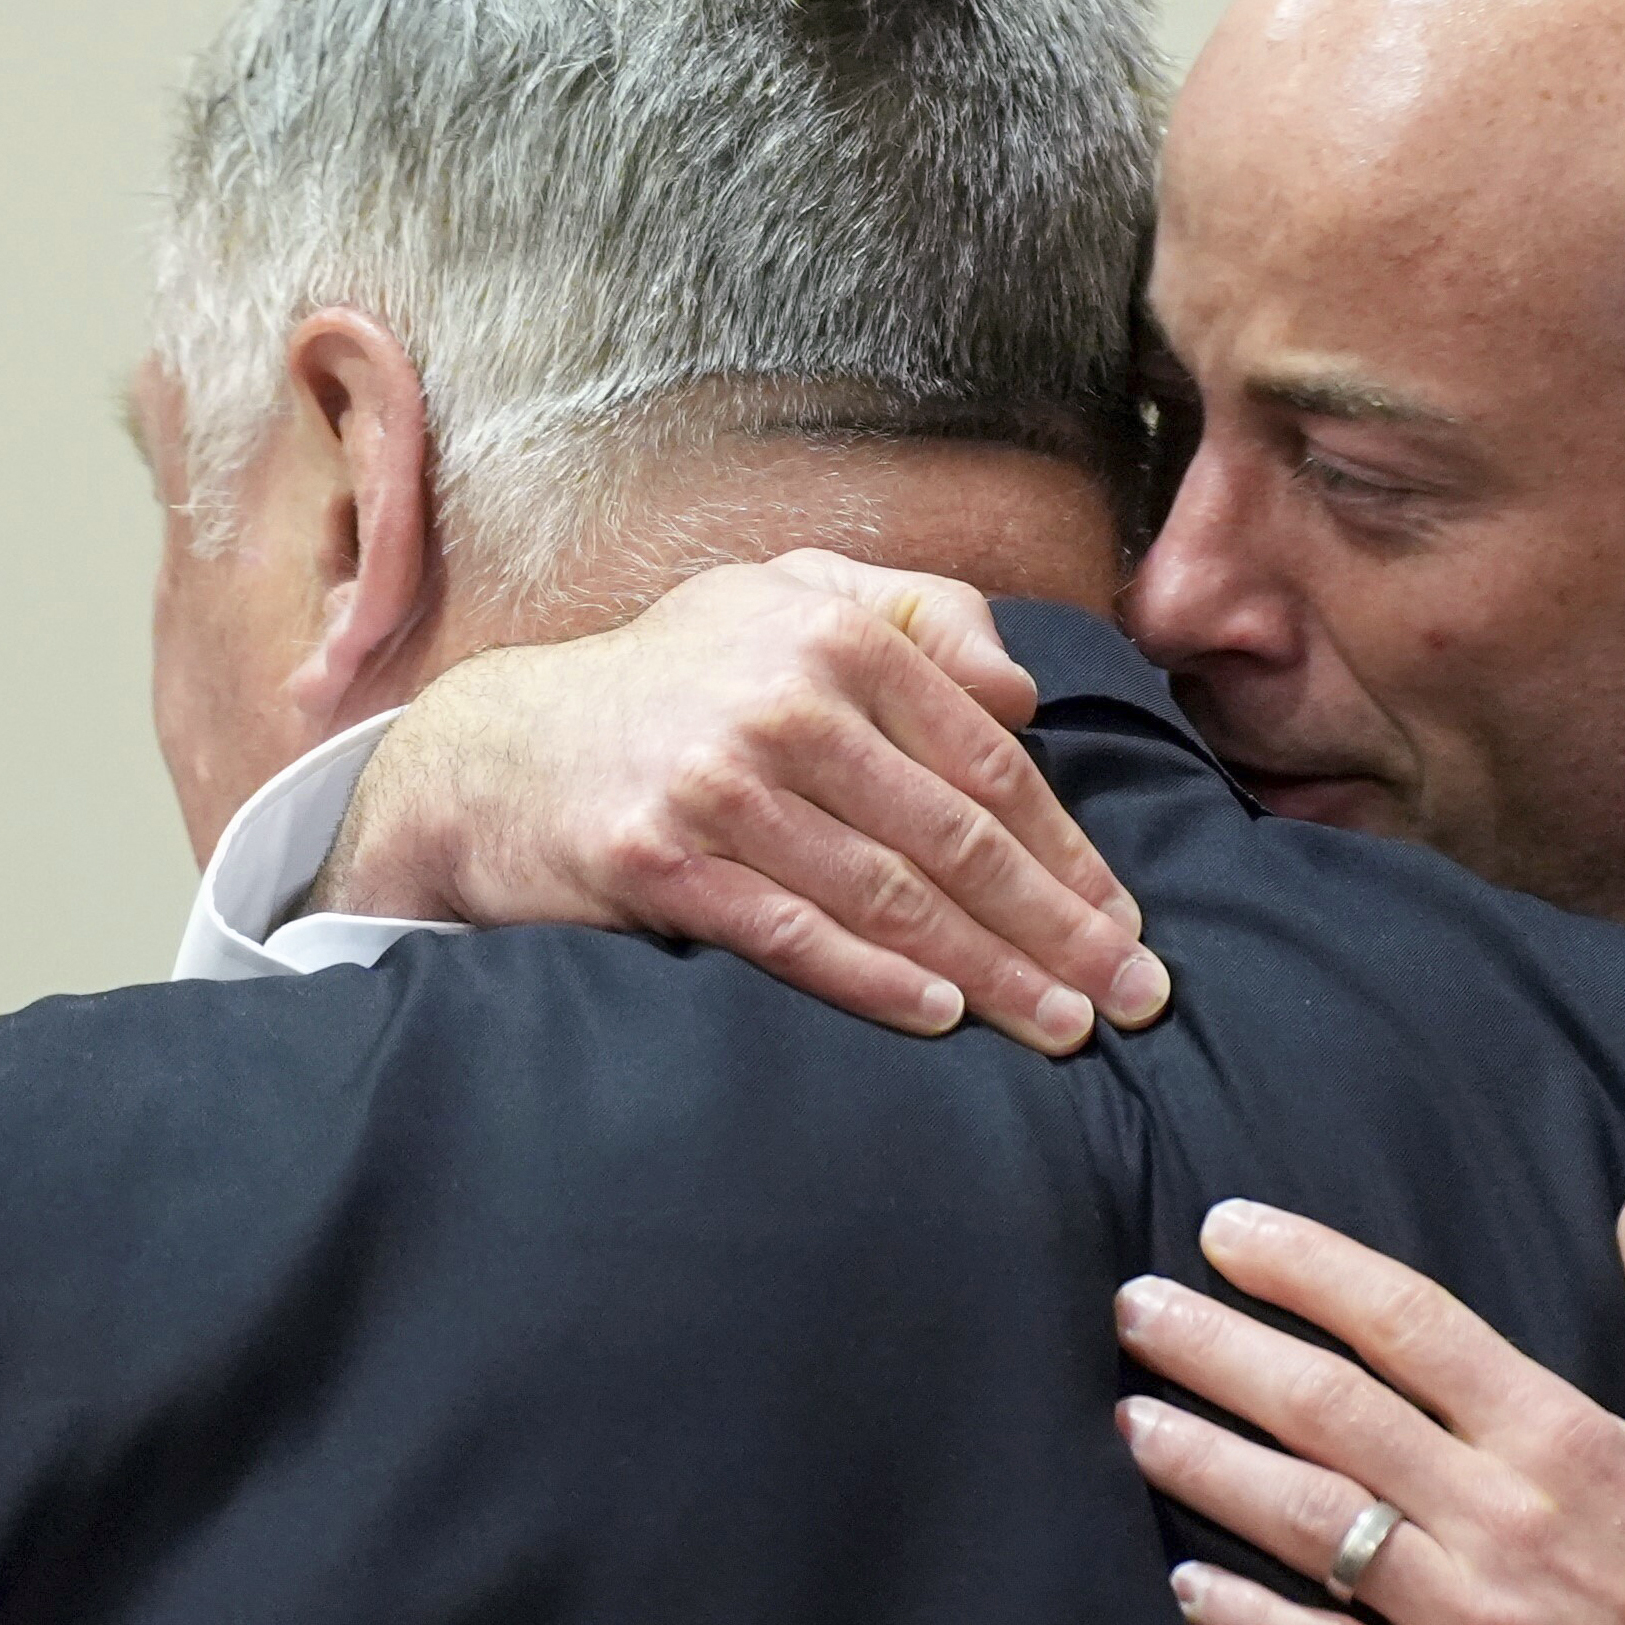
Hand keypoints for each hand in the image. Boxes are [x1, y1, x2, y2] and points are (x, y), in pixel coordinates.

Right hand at [310, 552, 1169, 1052]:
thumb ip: (917, 613)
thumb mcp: (784, 599)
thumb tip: (1024, 689)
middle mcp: (783, 700)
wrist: (493, 754)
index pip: (987, 760)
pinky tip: (942, 1016)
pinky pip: (791, 933)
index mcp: (835, 632)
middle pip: (956, 838)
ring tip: (1064, 1025)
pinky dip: (873, 979)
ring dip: (992, 971)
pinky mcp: (657, 859)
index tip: (1127, 921)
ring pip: (889, 895)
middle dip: (1058, 928)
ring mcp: (717, 782)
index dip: (1070, 851)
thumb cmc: (668, 685)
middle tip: (1132, 997)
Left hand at [1114, 1190, 1624, 1624]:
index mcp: (1571, 1442)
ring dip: (1206, 1466)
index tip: (1224, 1231)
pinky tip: (1186, 1581)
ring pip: (1308, 1528)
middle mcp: (1507, 1526)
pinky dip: (1249, 1622)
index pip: (1408, 1324)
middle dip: (1216, 1349)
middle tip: (1135, 1307)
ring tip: (1132, 1418)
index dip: (1304, 1268)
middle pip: (1328, 1412)